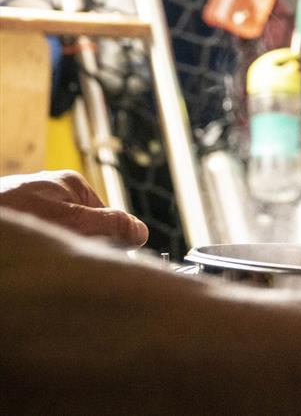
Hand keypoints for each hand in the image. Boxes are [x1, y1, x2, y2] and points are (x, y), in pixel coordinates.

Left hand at [0, 170, 147, 246]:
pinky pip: (40, 241)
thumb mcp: (73, 223)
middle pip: (85, 228)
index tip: (102, 260)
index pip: (109, 218)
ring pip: (60, 236)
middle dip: (81, 248)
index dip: (110, 242)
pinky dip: (39, 253)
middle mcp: (52, 191)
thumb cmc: (14, 218)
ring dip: (55, 252)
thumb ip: (112, 226)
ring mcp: (32, 205)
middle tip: (68, 260)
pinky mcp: (16, 220)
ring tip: (44, 260)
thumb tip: (141, 232)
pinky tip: (30, 260)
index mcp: (72, 184)